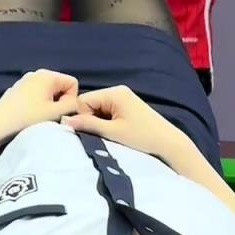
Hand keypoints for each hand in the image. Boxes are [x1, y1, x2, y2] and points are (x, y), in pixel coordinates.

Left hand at [0, 69, 79, 143]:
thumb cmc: (28, 118)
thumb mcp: (56, 113)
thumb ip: (73, 105)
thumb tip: (74, 103)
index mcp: (48, 75)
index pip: (72, 83)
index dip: (71, 99)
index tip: (59, 111)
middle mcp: (36, 73)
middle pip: (60, 86)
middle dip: (59, 101)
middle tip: (49, 116)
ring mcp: (25, 80)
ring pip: (48, 91)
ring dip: (48, 104)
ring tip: (38, 117)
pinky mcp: (17, 89)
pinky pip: (36, 94)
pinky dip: (36, 104)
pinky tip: (27, 115)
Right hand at [62, 85, 183, 160]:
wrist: (168, 143)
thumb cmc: (142, 137)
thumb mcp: (112, 132)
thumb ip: (88, 125)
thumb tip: (65, 121)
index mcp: (115, 93)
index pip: (83, 101)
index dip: (82, 117)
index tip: (90, 132)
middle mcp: (118, 91)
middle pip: (90, 104)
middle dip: (90, 120)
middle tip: (102, 135)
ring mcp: (124, 97)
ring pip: (98, 109)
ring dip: (99, 123)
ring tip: (111, 135)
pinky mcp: (128, 106)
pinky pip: (108, 112)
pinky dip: (107, 122)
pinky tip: (116, 132)